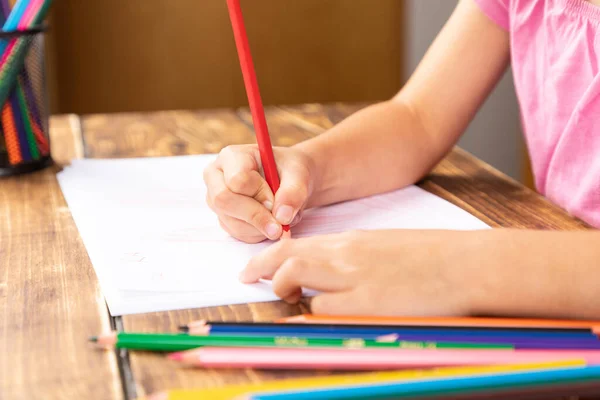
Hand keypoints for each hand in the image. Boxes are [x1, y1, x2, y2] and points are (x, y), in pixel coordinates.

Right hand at [204, 145, 316, 242]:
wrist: (289, 180)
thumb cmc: (290, 170)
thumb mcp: (298, 174)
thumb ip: (293, 192)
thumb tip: (282, 217)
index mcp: (232, 156)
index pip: (237, 179)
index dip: (259, 194)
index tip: (276, 201)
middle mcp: (217, 176)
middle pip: (224, 201)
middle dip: (255, 216)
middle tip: (279, 225)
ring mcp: (216, 198)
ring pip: (232, 221)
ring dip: (260, 227)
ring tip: (280, 219)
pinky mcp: (223, 217)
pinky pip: (237, 232)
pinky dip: (258, 233)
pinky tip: (270, 223)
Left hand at [240, 230, 482, 315]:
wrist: (466, 264)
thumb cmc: (433, 257)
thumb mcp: (386, 248)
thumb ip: (356, 257)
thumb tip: (330, 272)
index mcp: (354, 240)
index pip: (299, 244)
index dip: (271, 255)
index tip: (255, 267)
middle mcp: (347, 254)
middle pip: (286, 255)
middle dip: (259, 267)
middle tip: (245, 277)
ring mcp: (354, 277)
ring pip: (294, 275)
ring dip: (283, 288)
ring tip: (285, 298)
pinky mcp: (367, 303)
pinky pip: (321, 308)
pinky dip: (309, 314)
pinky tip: (308, 318)